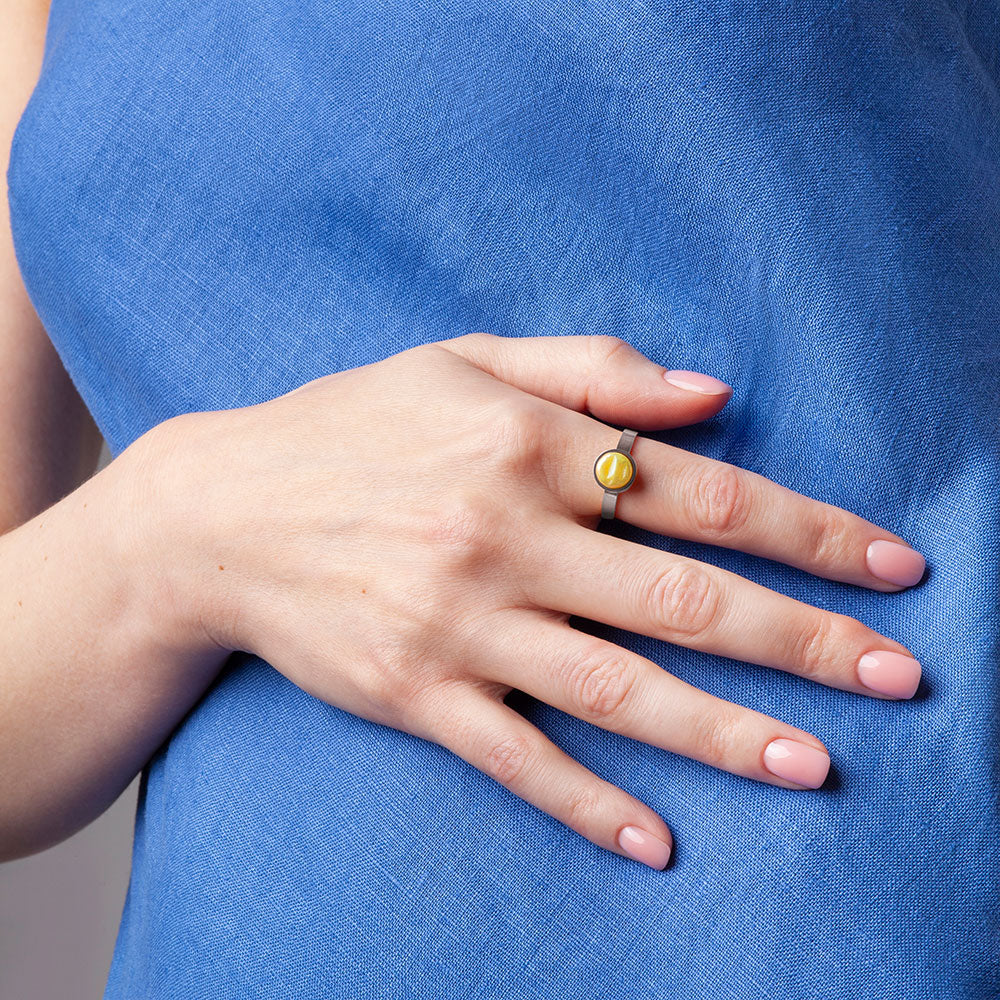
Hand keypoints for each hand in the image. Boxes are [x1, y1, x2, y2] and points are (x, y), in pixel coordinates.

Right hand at [153, 333, 923, 869]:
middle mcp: (500, 536)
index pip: (701, 493)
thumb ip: (593, 368)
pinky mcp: (411, 694)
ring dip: (722, 732)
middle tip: (901, 676)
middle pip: (681, 598)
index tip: (894, 565)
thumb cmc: (355, 426)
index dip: (809, 530)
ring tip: (815, 764)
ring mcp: (456, 625)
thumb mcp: (466, 361)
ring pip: (614, 689)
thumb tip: (715, 395)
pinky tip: (657, 842)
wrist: (221, 513)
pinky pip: (514, 757)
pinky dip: (587, 802)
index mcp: (525, 443)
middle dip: (801, 639)